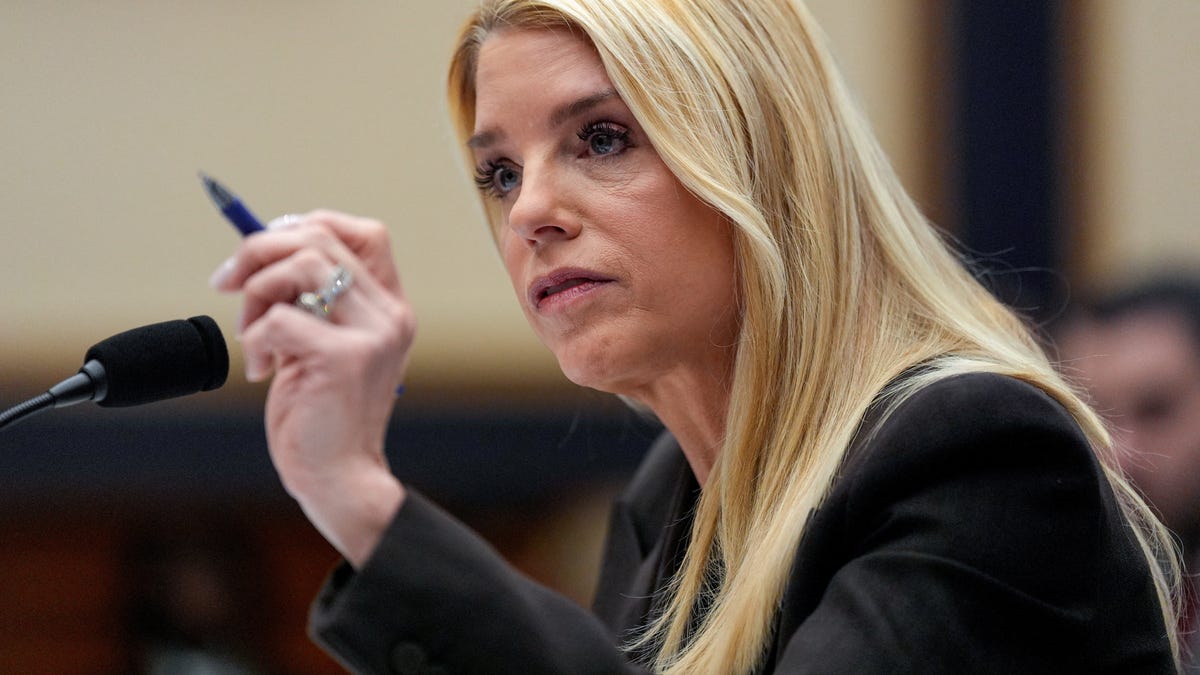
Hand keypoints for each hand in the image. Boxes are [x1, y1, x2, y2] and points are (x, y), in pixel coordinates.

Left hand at [211, 210, 415, 566]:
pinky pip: (280, 319)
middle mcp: (390, 314)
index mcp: (390, 307)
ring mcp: (372, 334)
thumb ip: (309, 301)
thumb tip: (257, 249)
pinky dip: (255, 340)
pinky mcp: (345, 358)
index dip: (309, 226)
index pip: (365, 232)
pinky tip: (260, 372)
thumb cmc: (321, 414)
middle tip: (227, 285)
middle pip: (319, 238)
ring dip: (255, 295)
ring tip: (251, 336)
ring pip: (300, 267)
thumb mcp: (318, 344)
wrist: (338, 477)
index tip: (265, 254)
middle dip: (258, 252)